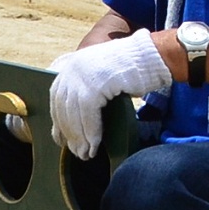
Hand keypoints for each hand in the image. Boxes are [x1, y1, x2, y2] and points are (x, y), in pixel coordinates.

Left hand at [49, 33, 172, 157]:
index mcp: (71, 65)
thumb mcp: (102, 75)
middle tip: (77, 152)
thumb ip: (87, 90)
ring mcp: (82, 74)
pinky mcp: (95, 82)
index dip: (59, 121)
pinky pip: (88, 114)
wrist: (151, 56)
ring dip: (80, 138)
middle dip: (69, 133)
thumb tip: (76, 121)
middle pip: (63, 108)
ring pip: (73, 114)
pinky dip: (92, 132)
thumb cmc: (132, 69)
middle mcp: (72, 68)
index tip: (62, 140)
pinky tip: (95, 145)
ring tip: (86, 153)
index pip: (57, 98)